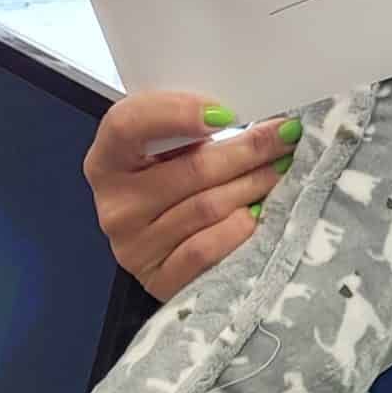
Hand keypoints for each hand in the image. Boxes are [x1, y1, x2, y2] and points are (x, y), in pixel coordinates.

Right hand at [83, 91, 301, 301]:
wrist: (169, 251)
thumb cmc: (174, 186)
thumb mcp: (168, 152)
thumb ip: (189, 128)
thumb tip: (245, 114)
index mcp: (107, 161)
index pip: (126, 125)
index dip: (176, 112)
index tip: (225, 112)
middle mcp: (115, 205)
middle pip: (189, 169)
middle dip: (247, 149)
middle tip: (284, 136)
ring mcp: (134, 247)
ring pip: (207, 207)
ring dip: (254, 184)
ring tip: (281, 169)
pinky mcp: (159, 279)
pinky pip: (207, 249)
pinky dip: (239, 228)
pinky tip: (259, 213)